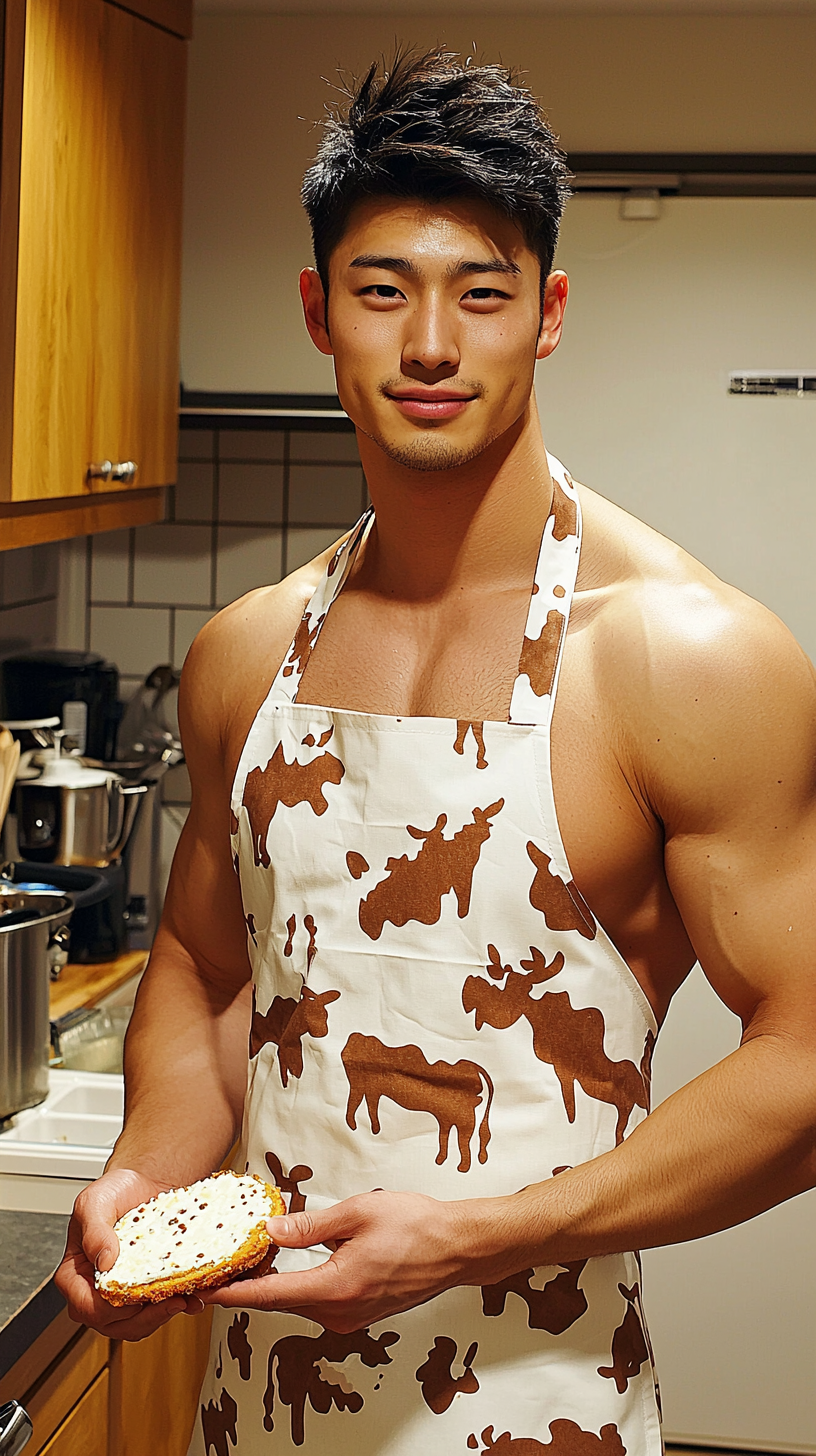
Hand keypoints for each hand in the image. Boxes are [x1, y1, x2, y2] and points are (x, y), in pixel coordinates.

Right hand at [55, 1167, 202, 1341]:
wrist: (146, 1184)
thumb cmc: (116, 1192)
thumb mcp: (95, 1202)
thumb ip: (94, 1230)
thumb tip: (103, 1261)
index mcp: (74, 1274)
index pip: (86, 1307)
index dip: (110, 1309)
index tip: (135, 1297)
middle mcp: (94, 1289)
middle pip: (113, 1324)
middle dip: (143, 1318)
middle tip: (169, 1301)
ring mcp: (120, 1294)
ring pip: (136, 1325)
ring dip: (161, 1316)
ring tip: (182, 1299)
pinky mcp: (143, 1292)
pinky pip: (155, 1312)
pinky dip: (174, 1308)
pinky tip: (190, 1298)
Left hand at [200, 1189, 490, 1332]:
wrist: (458, 1247)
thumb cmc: (416, 1225)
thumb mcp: (357, 1212)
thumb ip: (309, 1227)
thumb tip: (270, 1231)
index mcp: (336, 1289)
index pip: (270, 1295)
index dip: (233, 1293)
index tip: (204, 1291)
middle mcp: (340, 1313)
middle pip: (280, 1302)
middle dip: (248, 1285)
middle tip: (219, 1264)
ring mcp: (351, 1318)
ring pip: (298, 1303)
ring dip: (273, 1285)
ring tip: (248, 1260)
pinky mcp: (360, 1315)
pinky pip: (317, 1303)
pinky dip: (297, 1287)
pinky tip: (288, 1265)